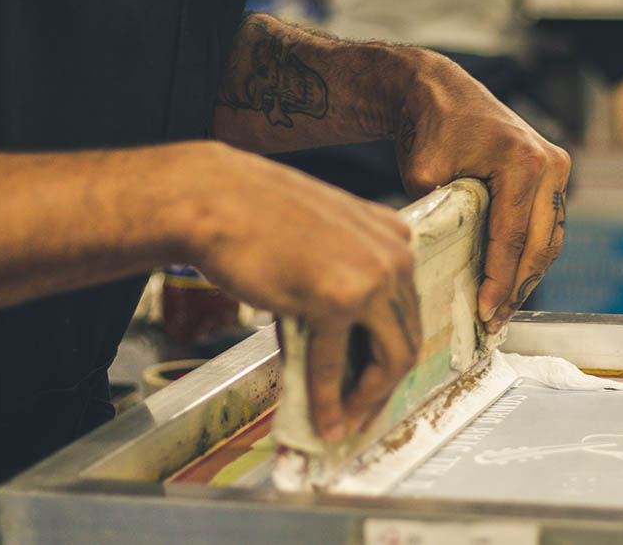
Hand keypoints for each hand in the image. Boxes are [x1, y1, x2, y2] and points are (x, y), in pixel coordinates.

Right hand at [175, 142, 421, 441]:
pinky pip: (335, 362)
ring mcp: (370, 276)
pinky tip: (324, 421)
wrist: (215, 201)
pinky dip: (330, 400)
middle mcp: (393, 255)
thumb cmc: (257, 218)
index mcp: (394, 236)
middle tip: (365, 412)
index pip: (407, 309)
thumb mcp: (324, 241)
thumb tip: (347, 346)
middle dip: (385, 384)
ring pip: (390, 357)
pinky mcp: (336, 297)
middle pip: (405, 337)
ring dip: (367, 398)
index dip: (392, 354)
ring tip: (347, 422)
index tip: (379, 381)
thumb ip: (347, 279)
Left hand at [394, 52, 570, 332]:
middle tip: (494, 324)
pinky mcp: (552, 173)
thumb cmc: (428, 130)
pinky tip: (513, 280)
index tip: (485, 314)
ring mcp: (556, 167)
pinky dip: (532, 255)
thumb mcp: (425, 177)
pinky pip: (548, 224)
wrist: (439, 92)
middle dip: (517, 289)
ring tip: (504, 311)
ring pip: (550, 239)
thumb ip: (442, 220)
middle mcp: (549, 165)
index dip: (499, 282)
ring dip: (528, 277)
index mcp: (522, 163)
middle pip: (539, 245)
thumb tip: (446, 272)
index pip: (513, 239)